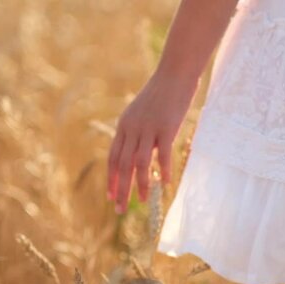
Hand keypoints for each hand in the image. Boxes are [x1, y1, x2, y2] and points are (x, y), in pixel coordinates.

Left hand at [107, 72, 197, 213]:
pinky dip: (163, 171)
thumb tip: (138, 153)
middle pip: (122, 165)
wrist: (175, 72)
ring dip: (140, 185)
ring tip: (142, 202)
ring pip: (139, 164)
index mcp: (124, 126)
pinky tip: (165, 184)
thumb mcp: (142, 112)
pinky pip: (163, 155)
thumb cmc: (161, 93)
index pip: (113, 158)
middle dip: (120, 190)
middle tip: (120, 210)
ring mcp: (148, 128)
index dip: (111, 179)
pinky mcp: (166, 127)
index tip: (110, 197)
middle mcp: (132, 129)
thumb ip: (138, 132)